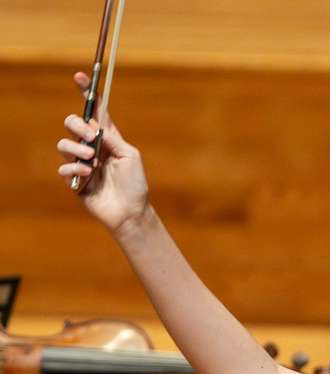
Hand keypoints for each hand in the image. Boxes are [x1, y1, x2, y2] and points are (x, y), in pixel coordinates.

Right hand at [56, 72, 149, 233]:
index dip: (86, 93)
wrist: (130, 211)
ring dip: (76, 148)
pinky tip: (88, 174)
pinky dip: (75, 168)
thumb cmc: (135, 184)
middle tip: (90, 137)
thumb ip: (112, 138)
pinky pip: (64, 167)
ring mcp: (81, 163)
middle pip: (72, 123)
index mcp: (108, 138)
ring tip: (92, 159)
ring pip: (63, 144)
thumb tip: (94, 126)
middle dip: (77, 126)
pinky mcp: (74, 180)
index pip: (94, 112)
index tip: (79, 77)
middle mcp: (92, 147)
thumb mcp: (129, 156)